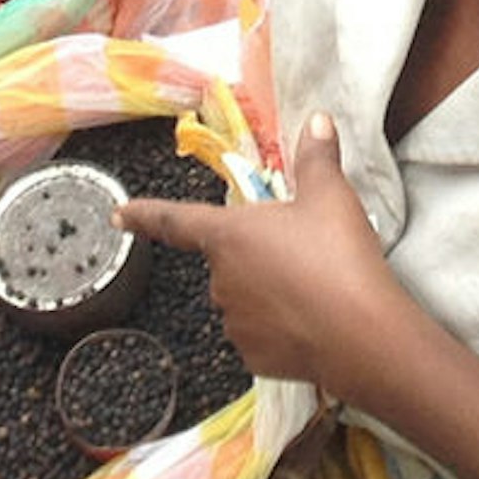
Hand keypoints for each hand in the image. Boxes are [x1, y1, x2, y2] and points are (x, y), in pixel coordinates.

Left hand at [118, 114, 410, 403]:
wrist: (361, 333)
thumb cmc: (337, 255)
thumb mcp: (331, 196)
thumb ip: (317, 158)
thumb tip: (316, 120)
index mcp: (228, 235)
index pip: (175, 220)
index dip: (145, 215)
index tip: (118, 215)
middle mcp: (220, 280)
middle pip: (228, 260)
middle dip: (255, 255)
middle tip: (301, 250)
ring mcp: (235, 323)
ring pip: (245, 299)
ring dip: (268, 292)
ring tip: (313, 287)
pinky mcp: (254, 358)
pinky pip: (261, 335)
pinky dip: (280, 327)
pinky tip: (311, 321)